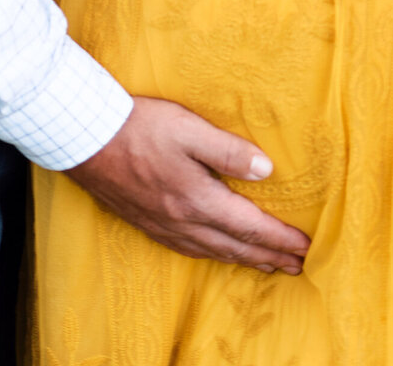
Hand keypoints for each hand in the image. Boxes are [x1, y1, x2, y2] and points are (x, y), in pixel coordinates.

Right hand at [66, 96, 308, 272]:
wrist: (86, 138)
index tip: (306, 246)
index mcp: (198, 200)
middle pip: (236, 246)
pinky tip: (217, 252)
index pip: (250, 226)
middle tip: (298, 265)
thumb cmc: (139, 127)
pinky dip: (214, 255)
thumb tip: (267, 170)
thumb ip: (228, 151)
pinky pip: (190, 249)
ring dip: (245, 259)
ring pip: (214, 252)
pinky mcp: (148, 223)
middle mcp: (183, 221)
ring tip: (267, 264)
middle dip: (270, 256)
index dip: (280, 238)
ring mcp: (163, 226)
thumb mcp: (189, 128)